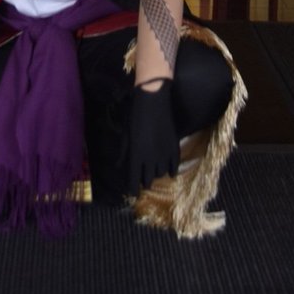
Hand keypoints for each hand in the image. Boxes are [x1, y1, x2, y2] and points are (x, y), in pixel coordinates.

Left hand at [127, 79, 178, 195]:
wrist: (153, 99)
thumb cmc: (135, 114)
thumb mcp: (126, 134)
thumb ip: (124, 152)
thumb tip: (118, 166)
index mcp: (136, 156)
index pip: (133, 181)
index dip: (132, 189)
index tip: (132, 193)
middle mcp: (150, 159)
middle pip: (147, 180)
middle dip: (144, 182)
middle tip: (142, 180)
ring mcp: (164, 154)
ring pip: (160, 174)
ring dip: (156, 174)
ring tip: (153, 170)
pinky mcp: (174, 148)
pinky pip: (174, 167)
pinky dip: (171, 170)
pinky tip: (169, 171)